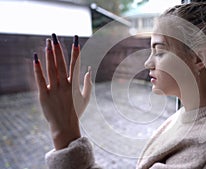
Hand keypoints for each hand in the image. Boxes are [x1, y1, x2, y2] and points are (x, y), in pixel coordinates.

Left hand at [33, 34, 91, 149]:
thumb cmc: (76, 111)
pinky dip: (38, 69)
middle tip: (55, 36)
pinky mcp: (44, 95)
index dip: (76, 51)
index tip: (75, 40)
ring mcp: (54, 90)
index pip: (75, 64)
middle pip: (61, 63)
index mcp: (75, 84)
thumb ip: (87, 84)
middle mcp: (65, 85)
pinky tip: (36, 58)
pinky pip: (41, 80)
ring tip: (47, 43)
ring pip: (51, 69)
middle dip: (58, 48)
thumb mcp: (86, 98)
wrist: (65, 126)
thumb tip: (88, 70)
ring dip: (49, 55)